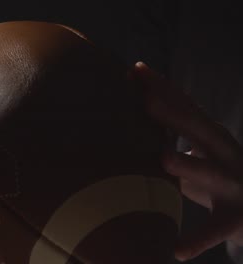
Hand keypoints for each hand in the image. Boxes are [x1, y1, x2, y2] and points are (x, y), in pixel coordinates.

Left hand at [134, 62, 242, 261]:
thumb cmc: (219, 173)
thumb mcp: (198, 148)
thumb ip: (172, 130)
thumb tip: (136, 106)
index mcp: (211, 136)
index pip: (184, 106)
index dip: (162, 87)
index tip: (136, 70)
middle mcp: (224, 153)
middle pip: (198, 129)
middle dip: (173, 113)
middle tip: (145, 100)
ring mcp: (232, 184)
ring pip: (210, 173)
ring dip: (189, 165)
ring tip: (165, 160)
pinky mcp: (235, 218)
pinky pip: (215, 230)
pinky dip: (198, 241)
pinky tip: (177, 251)